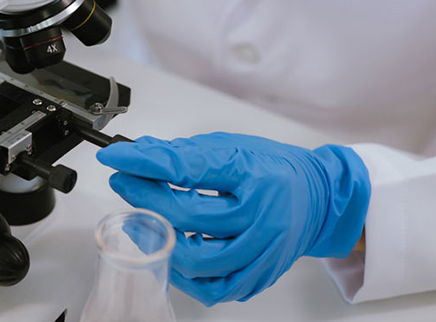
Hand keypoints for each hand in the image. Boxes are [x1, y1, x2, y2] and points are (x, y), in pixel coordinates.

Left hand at [97, 133, 370, 304]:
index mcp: (258, 177)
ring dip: (162, 239)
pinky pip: (213, 287)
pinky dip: (186, 272)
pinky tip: (173, 249)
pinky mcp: (258, 277)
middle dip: (147, 198)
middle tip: (124, 182)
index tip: (116, 156)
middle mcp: (264, 219)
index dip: (145, 163)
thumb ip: (185, 153)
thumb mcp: (232, 147)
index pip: (190, 169)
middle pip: (190, 216)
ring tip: (146, 219)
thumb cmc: (275, 170)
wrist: (319, 199)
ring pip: (199, 260)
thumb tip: (139, 152)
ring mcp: (263, 254)